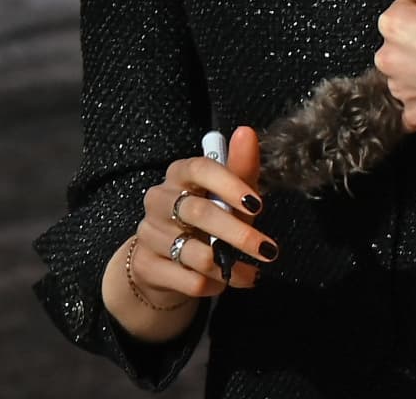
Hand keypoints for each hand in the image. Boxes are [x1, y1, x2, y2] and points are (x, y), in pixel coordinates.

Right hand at [121, 127, 274, 311]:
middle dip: (239, 234)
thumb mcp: (229, 196)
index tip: (258, 204)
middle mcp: (159, 199)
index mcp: (180, 173)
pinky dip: (214, 284)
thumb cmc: (207, 220)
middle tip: (269, 249)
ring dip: (229, 268)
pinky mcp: (147, 265)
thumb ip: (241, 168)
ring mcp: (149, 232)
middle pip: (199, 213)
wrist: (166, 261)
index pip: (201, 169)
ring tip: (250, 272)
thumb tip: (247, 131)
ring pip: (195, 253)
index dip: (230, 185)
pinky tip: (223, 281)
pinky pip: (188, 280)